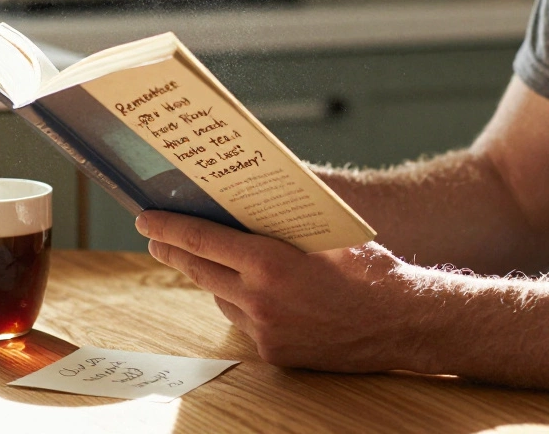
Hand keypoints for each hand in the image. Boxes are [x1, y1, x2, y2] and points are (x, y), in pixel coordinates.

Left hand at [136, 211, 428, 371]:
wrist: (402, 322)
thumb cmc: (369, 268)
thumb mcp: (324, 231)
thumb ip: (281, 220)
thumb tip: (245, 196)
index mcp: (269, 263)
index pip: (202, 239)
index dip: (168, 227)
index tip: (145, 218)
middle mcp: (260, 300)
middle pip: (199, 270)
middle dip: (173, 251)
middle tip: (155, 237)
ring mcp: (265, 331)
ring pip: (220, 298)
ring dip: (209, 277)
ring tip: (202, 257)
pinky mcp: (275, 353)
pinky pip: (243, 322)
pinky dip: (239, 303)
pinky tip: (246, 289)